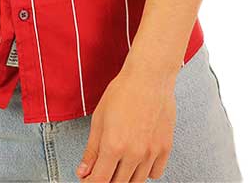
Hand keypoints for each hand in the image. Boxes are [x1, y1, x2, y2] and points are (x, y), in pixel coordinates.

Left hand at [75, 62, 177, 181]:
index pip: (100, 181)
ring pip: (137, 182)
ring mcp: (151, 153)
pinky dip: (145, 172)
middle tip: (103, 170)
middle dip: (107, 180)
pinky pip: (155, 174)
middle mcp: (134, 153)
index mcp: (113, 145)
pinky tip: (138, 160)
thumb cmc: (123, 91)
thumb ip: (91, 150)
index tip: (88, 181)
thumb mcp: (99, 119)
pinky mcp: (165, 148)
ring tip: (119, 163)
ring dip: (126, 178)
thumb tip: (83, 172)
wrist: (149, 77)